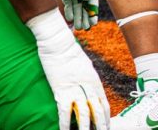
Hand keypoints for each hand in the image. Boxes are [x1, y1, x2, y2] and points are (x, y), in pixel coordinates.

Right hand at [28, 9, 108, 129]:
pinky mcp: (60, 88)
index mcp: (94, 80)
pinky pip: (64, 110)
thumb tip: (88, 86)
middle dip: (100, 125)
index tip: (105, 125)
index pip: (104, 103)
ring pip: (84, 113)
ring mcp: (74, 88)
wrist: (56, 41)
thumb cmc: (67, 49)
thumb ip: (88, 77)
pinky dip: (65, 122)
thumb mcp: (84, 64)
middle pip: (97, 110)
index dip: (105, 117)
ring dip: (85, 127)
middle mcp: (87, 86)